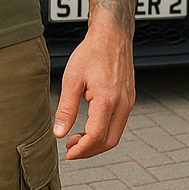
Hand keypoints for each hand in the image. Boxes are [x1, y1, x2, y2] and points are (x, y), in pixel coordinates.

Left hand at [53, 21, 134, 159]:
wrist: (111, 36)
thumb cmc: (92, 52)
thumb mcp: (71, 79)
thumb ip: (66, 108)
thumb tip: (59, 132)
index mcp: (107, 100)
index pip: (96, 137)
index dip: (81, 150)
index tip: (68, 153)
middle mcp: (122, 104)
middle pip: (109, 141)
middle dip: (89, 151)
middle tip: (70, 149)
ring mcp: (128, 102)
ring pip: (115, 135)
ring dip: (96, 142)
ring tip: (77, 139)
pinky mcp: (129, 99)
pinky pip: (119, 124)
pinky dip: (104, 131)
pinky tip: (89, 127)